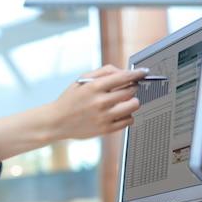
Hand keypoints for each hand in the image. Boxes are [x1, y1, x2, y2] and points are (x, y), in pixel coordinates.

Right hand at [0, 65, 146, 162]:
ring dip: (133, 101)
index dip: (138, 73)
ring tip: (125, 100)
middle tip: (130, 87)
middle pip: (132, 91)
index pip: (124, 77)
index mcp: (94, 87)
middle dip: (134, 87)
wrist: (57, 121)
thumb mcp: (82, 80)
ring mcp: (104, 117)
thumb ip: (104, 72)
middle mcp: (100, 102)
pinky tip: (119, 112)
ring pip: (133, 106)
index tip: (144, 72)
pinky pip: (129, 120)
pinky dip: (128, 115)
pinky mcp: (106, 130)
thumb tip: (124, 71)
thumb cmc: (71, 99)